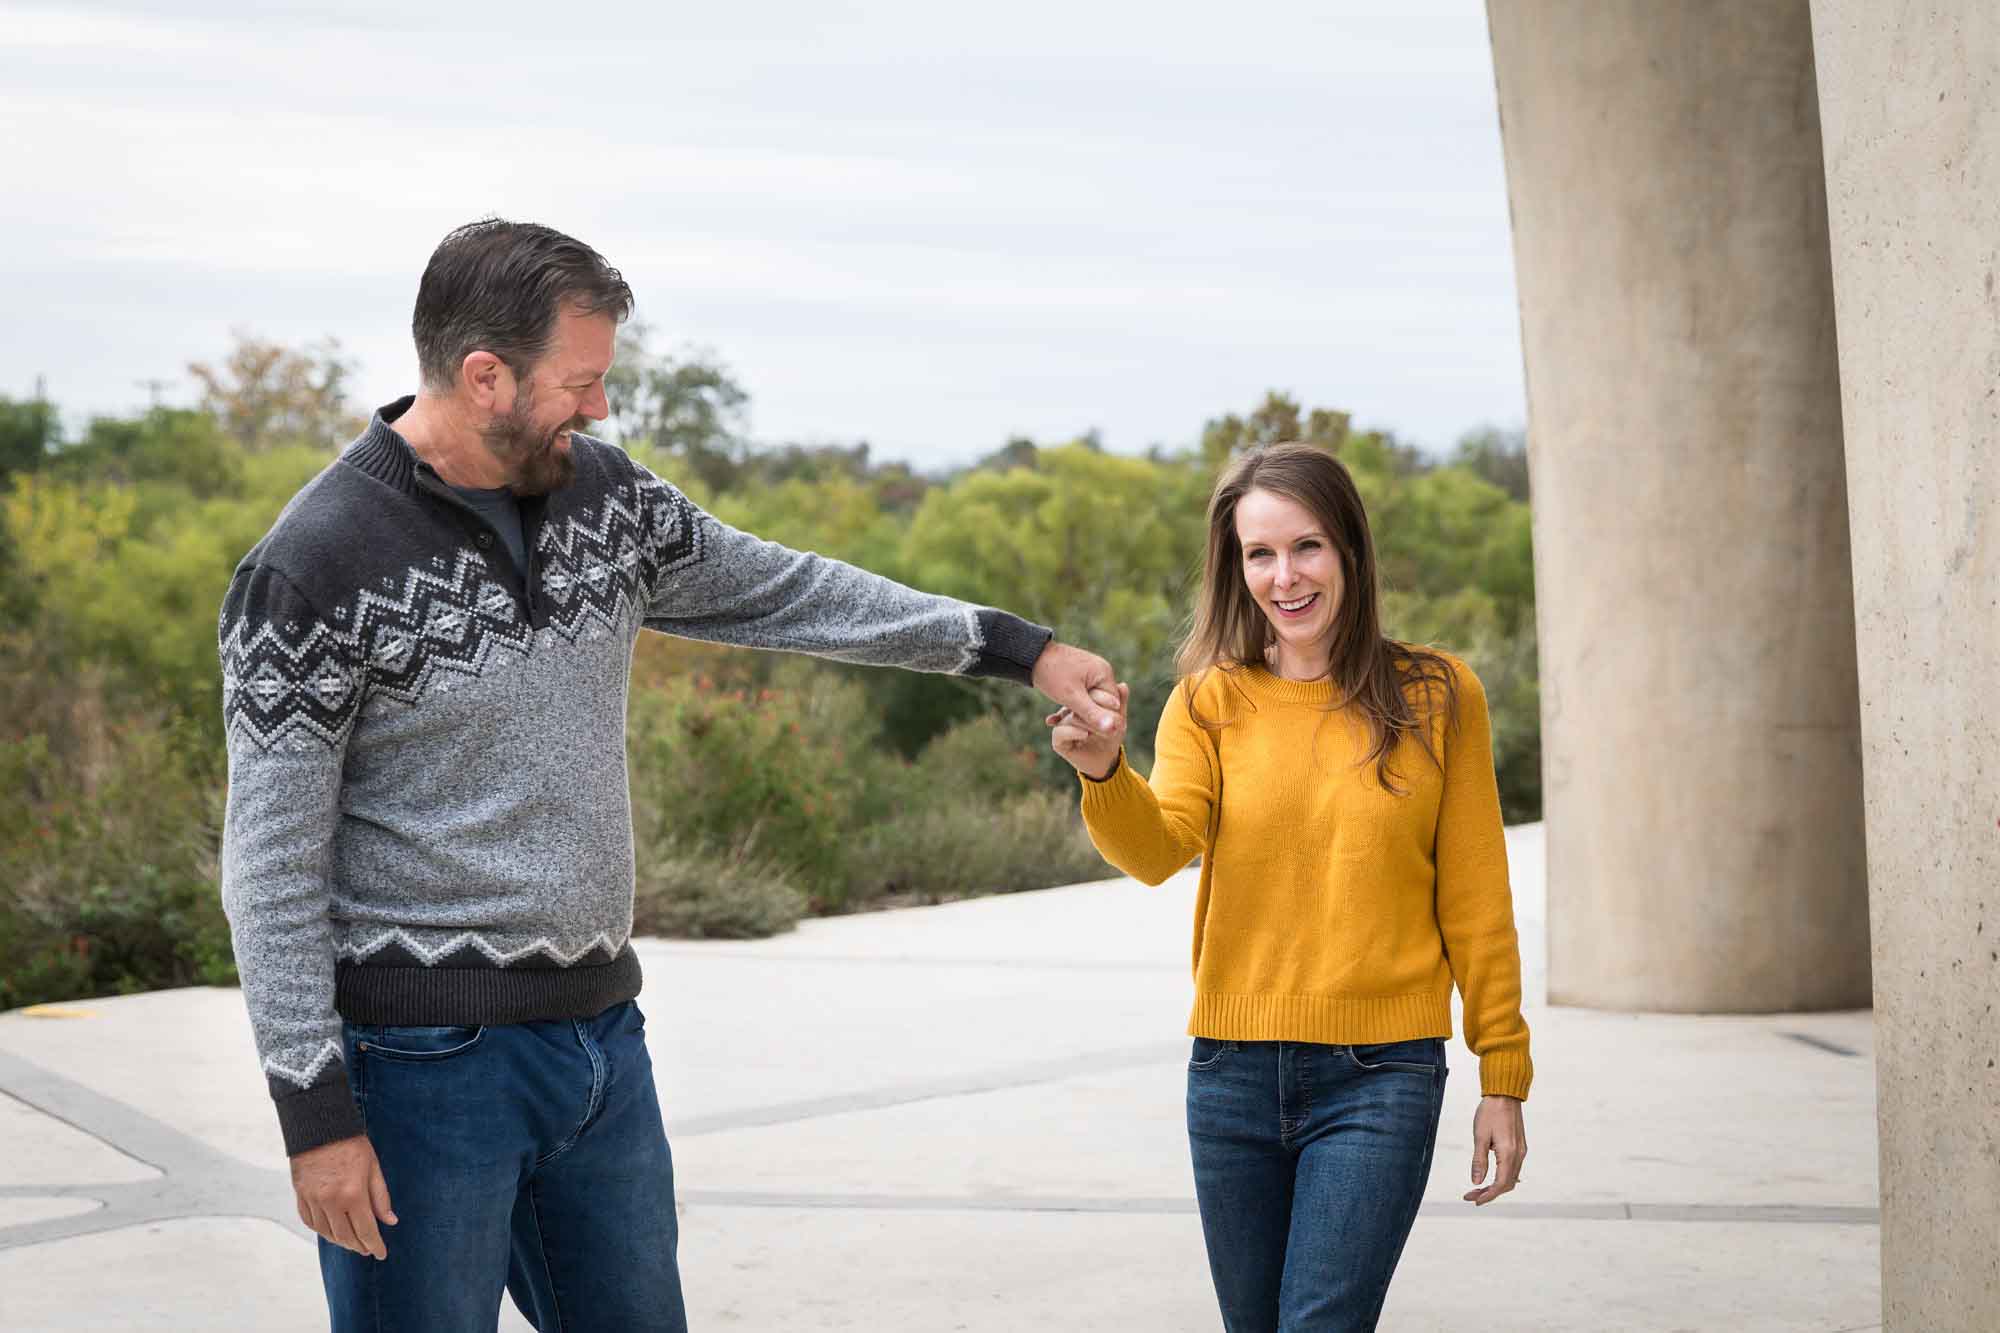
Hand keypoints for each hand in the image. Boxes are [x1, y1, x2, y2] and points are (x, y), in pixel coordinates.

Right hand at [291, 1133, 396, 1258]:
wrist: (320, 1126)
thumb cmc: (351, 1144)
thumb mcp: (373, 1168)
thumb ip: (381, 1197)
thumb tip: (390, 1221)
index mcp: (353, 1194)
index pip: (366, 1230)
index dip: (374, 1245)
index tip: (381, 1254)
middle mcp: (331, 1201)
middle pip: (345, 1236)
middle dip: (359, 1246)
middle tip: (368, 1249)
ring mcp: (313, 1200)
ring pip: (327, 1233)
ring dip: (341, 1242)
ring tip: (353, 1242)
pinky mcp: (300, 1195)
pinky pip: (310, 1222)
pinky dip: (322, 1230)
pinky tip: (331, 1231)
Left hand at [1030, 641, 1126, 740]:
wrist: (1030, 656)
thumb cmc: (1052, 674)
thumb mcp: (1071, 697)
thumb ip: (1093, 714)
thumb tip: (1114, 730)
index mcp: (1104, 674)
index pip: (1113, 705)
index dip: (1103, 721)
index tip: (1088, 733)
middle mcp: (1101, 672)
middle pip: (1103, 704)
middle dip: (1089, 718)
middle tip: (1072, 727)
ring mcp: (1090, 674)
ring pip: (1091, 702)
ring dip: (1078, 714)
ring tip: (1062, 723)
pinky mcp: (1079, 677)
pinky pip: (1081, 697)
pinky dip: (1071, 707)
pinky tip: (1056, 719)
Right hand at [1048, 684, 1127, 779]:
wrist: (1106, 760)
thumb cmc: (1111, 737)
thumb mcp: (1119, 719)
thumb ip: (1120, 703)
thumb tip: (1123, 685)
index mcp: (1081, 703)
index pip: (1086, 693)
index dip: (1102, 697)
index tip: (1116, 705)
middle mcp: (1068, 712)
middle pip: (1077, 704)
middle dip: (1096, 711)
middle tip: (1111, 720)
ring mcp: (1062, 725)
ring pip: (1070, 717)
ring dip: (1088, 723)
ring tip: (1103, 729)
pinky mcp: (1058, 740)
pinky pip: (1060, 731)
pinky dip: (1073, 732)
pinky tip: (1085, 734)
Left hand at [1464, 1095, 1525, 1204]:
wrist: (1505, 1094)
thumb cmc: (1490, 1112)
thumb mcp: (1480, 1136)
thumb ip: (1479, 1161)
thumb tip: (1477, 1182)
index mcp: (1509, 1154)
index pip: (1500, 1184)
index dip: (1488, 1195)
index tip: (1474, 1200)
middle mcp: (1518, 1155)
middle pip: (1507, 1184)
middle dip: (1490, 1193)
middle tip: (1472, 1196)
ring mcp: (1521, 1151)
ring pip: (1511, 1177)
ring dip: (1496, 1186)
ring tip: (1478, 1188)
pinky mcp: (1520, 1146)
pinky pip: (1513, 1168)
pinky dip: (1502, 1177)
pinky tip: (1491, 1177)